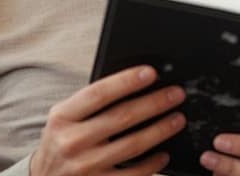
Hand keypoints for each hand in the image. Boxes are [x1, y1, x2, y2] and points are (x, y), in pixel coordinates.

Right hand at [30, 65, 185, 175]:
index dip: (126, 81)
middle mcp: (71, 142)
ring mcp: (85, 167)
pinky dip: (152, 164)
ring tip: (177, 119)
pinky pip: (133, 174)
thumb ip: (91, 104)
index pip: (98, 93)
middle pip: (122, 118)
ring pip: (133, 146)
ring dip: (160, 131)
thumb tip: (134, 84)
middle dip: (155, 103)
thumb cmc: (62, 142)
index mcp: (62, 118)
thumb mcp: (65, 119)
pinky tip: (163, 153)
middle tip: (176, 94)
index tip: (151, 73)